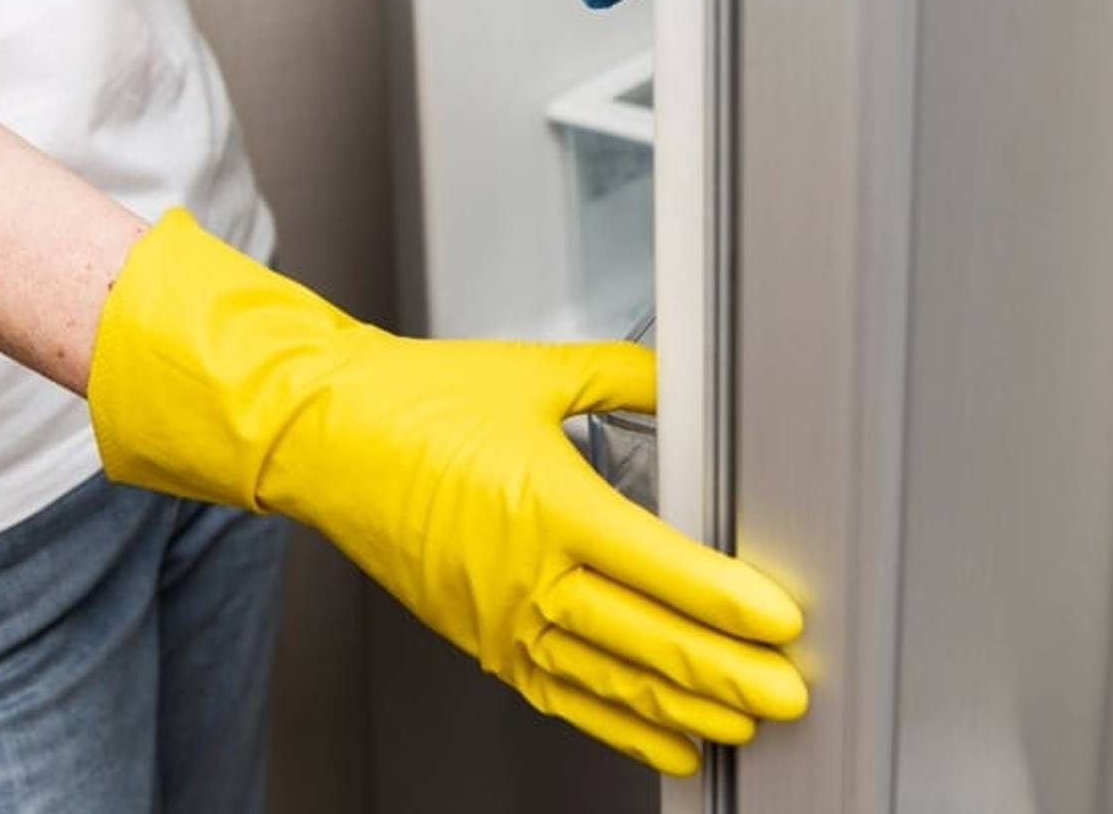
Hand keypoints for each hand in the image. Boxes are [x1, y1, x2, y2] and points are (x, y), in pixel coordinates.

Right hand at [87, 209, 806, 775]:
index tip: (783, 622)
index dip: (731, 603)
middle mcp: (526, 574)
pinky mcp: (479, 639)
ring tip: (745, 722)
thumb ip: (621, 376)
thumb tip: (679, 376)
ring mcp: (500, 617)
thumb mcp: (533, 371)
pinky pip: (561, 696)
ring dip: (686, 709)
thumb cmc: (410, 403)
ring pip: (611, 681)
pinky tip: (667, 741)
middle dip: (730, 675)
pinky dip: (620, 726)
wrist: (322, 437)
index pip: (662, 568)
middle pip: (648, 641)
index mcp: (547, 503)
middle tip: (791, 693)